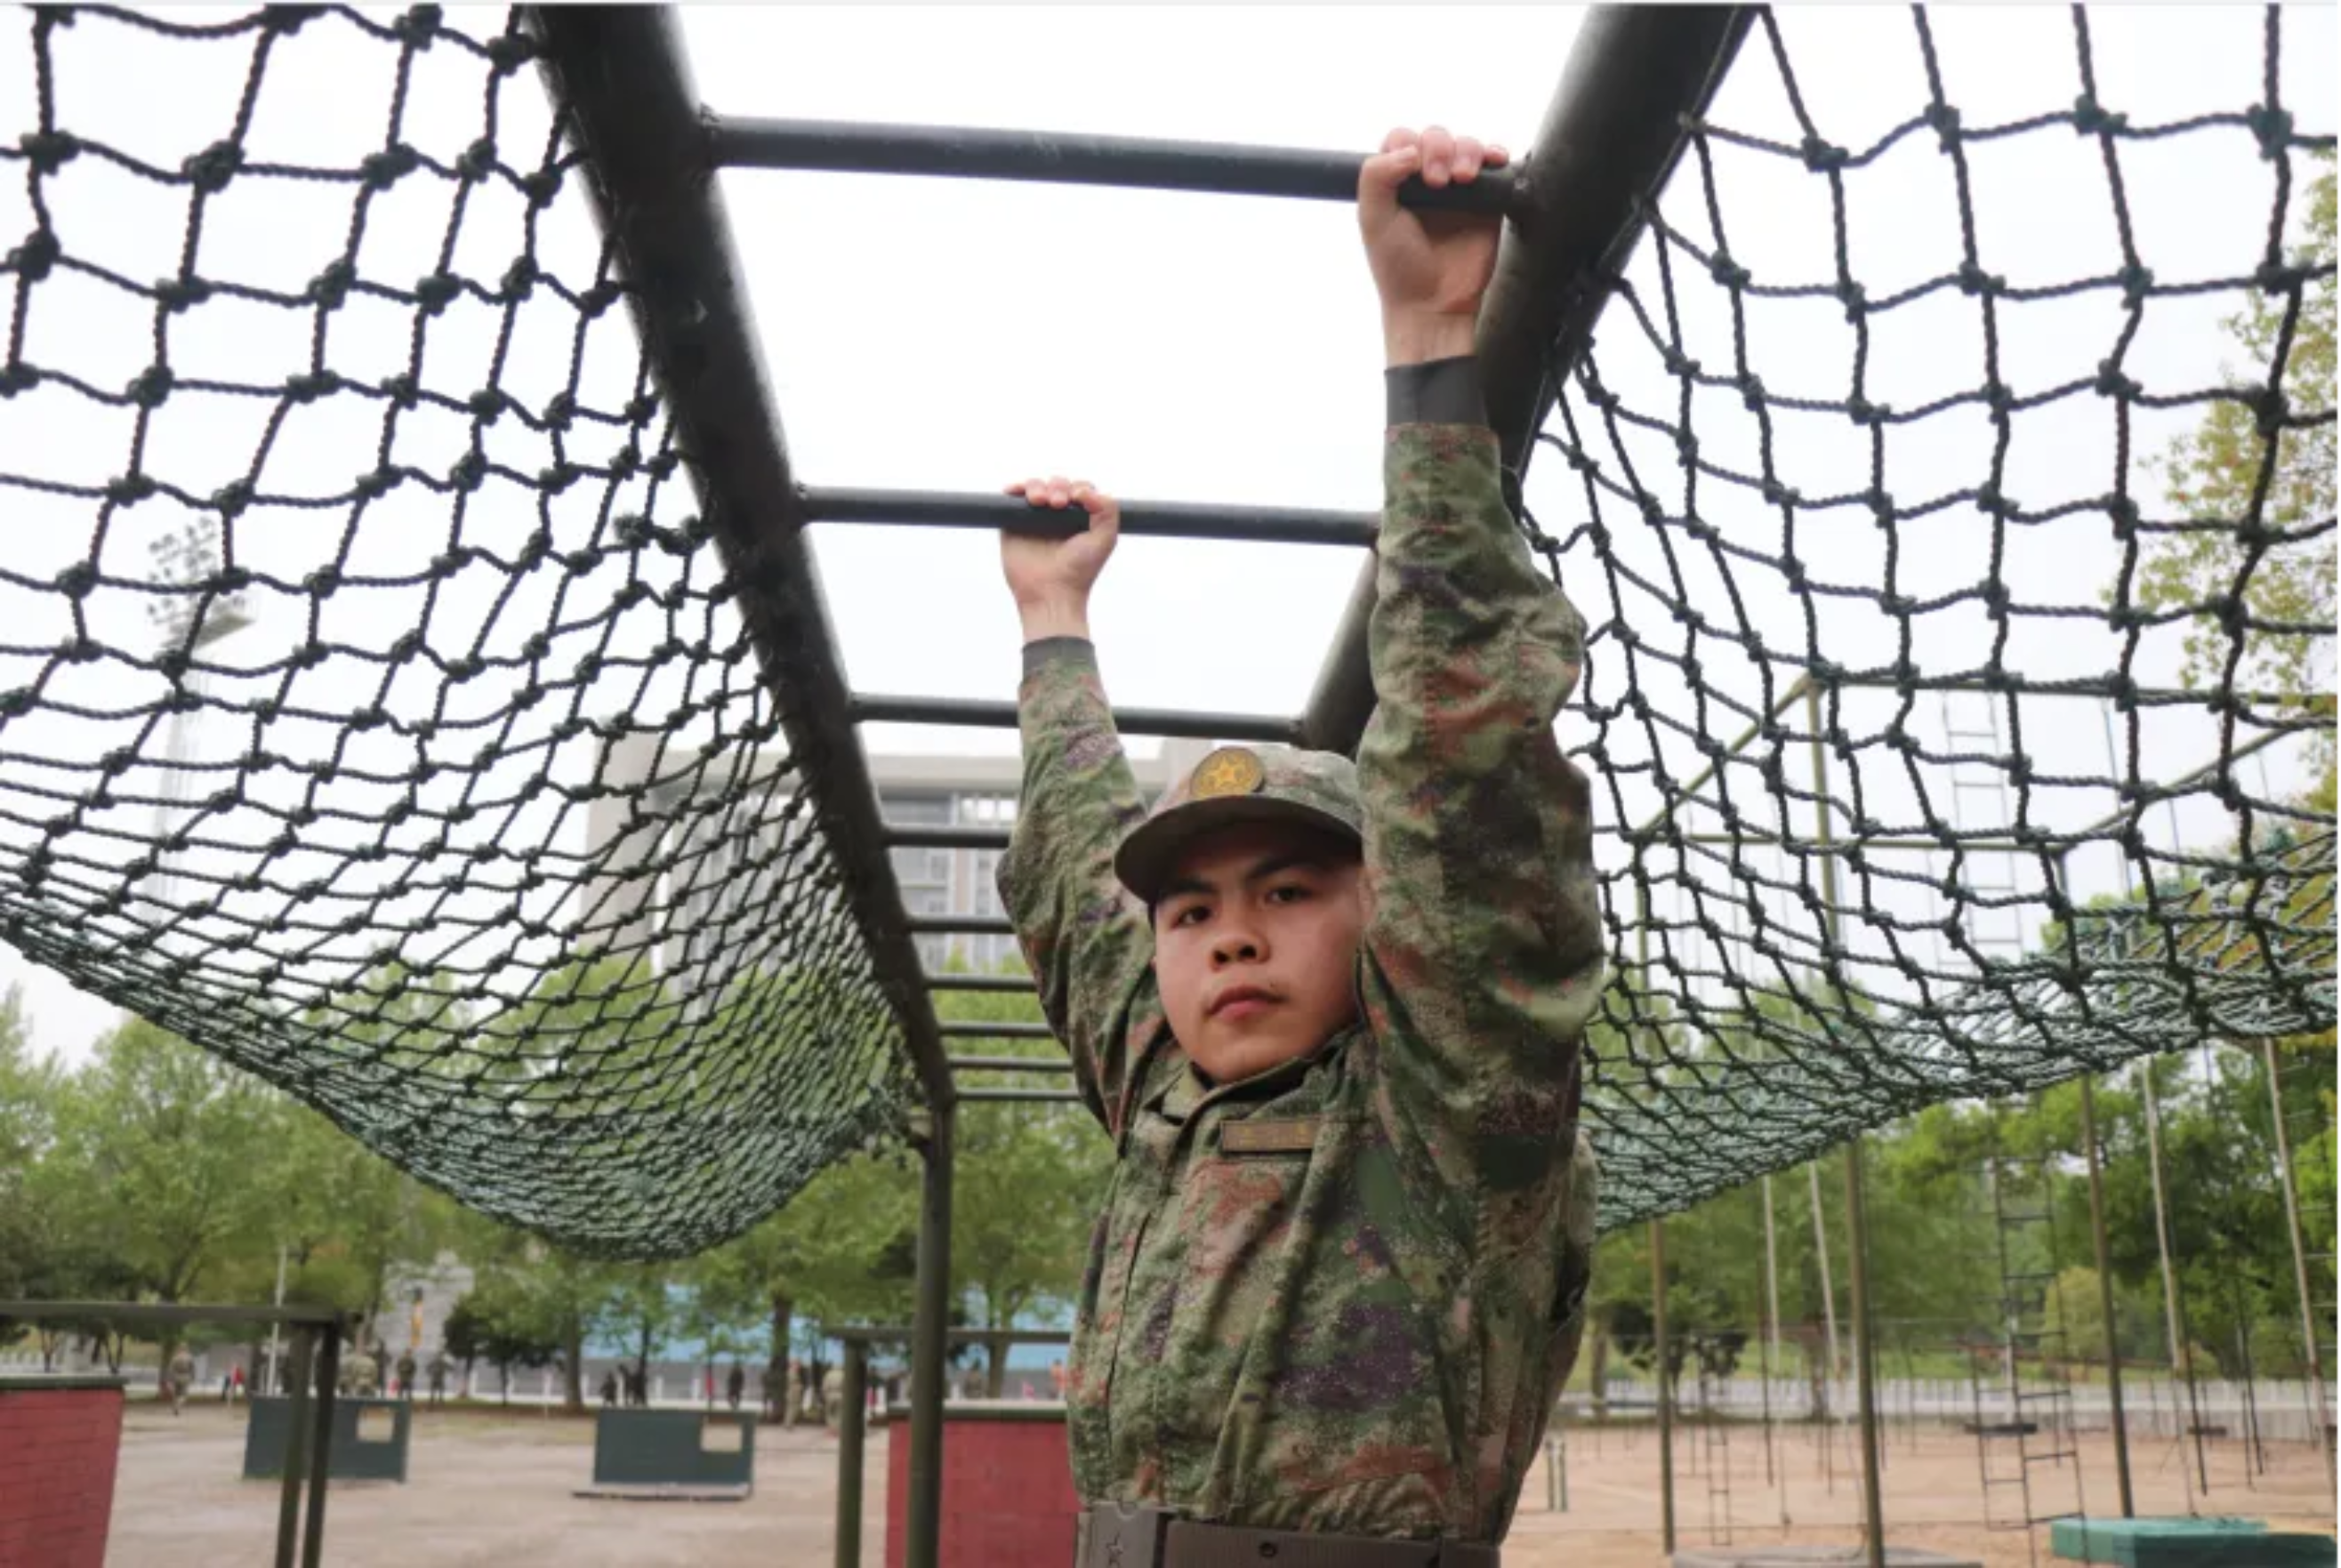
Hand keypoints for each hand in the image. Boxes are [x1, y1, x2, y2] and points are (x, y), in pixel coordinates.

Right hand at [1000, 475, 1118, 641]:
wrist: (1051, 593)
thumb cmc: (1079, 571)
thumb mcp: (1105, 540)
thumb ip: (1107, 510)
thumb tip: (1085, 490)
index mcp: (1080, 518)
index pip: (1079, 489)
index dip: (1078, 487)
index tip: (1077, 498)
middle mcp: (1057, 516)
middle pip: (1056, 484)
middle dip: (1057, 486)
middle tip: (1057, 503)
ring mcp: (1034, 519)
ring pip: (1034, 487)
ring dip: (1036, 486)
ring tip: (1039, 500)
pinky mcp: (1013, 525)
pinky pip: (1011, 500)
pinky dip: (1012, 489)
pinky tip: (1014, 490)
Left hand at [1358, 126, 1508, 365]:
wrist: (1434, 304)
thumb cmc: (1398, 267)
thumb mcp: (1373, 220)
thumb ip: (1376, 177)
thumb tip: (1410, 149)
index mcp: (1396, 181)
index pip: (1402, 139)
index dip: (1409, 145)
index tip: (1413, 171)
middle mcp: (1426, 180)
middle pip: (1437, 136)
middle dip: (1439, 148)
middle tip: (1437, 182)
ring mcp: (1459, 189)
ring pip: (1467, 145)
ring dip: (1467, 151)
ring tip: (1463, 179)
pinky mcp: (1487, 200)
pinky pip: (1495, 166)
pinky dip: (1495, 155)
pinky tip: (1493, 161)